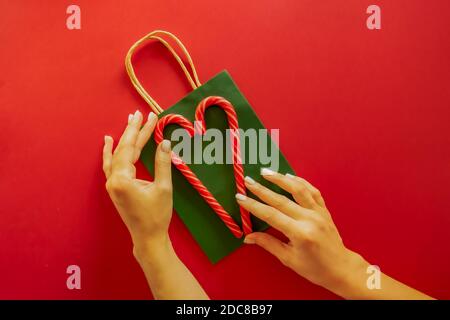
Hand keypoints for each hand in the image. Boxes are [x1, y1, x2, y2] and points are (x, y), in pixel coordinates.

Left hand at [102, 110, 207, 299]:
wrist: (148, 237)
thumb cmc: (157, 215)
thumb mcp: (163, 188)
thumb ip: (162, 163)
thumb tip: (165, 143)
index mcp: (122, 179)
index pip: (132, 148)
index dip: (142, 131)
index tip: (151, 117)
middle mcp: (112, 179)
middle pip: (123, 148)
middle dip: (133, 130)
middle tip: (140, 114)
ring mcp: (111, 184)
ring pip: (116, 155)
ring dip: (124, 138)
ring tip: (129, 122)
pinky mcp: (114, 188)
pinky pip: (110, 165)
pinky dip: (110, 152)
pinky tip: (108, 141)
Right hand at [236, 169, 366, 294]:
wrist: (341, 268)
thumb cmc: (314, 268)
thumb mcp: (289, 259)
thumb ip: (268, 244)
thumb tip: (247, 237)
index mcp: (300, 233)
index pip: (271, 215)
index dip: (253, 205)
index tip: (240, 197)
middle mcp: (309, 219)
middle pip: (281, 199)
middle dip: (261, 189)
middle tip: (247, 180)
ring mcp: (318, 212)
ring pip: (298, 189)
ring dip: (280, 179)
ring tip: (266, 171)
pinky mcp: (324, 210)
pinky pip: (312, 191)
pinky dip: (300, 181)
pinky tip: (289, 176)